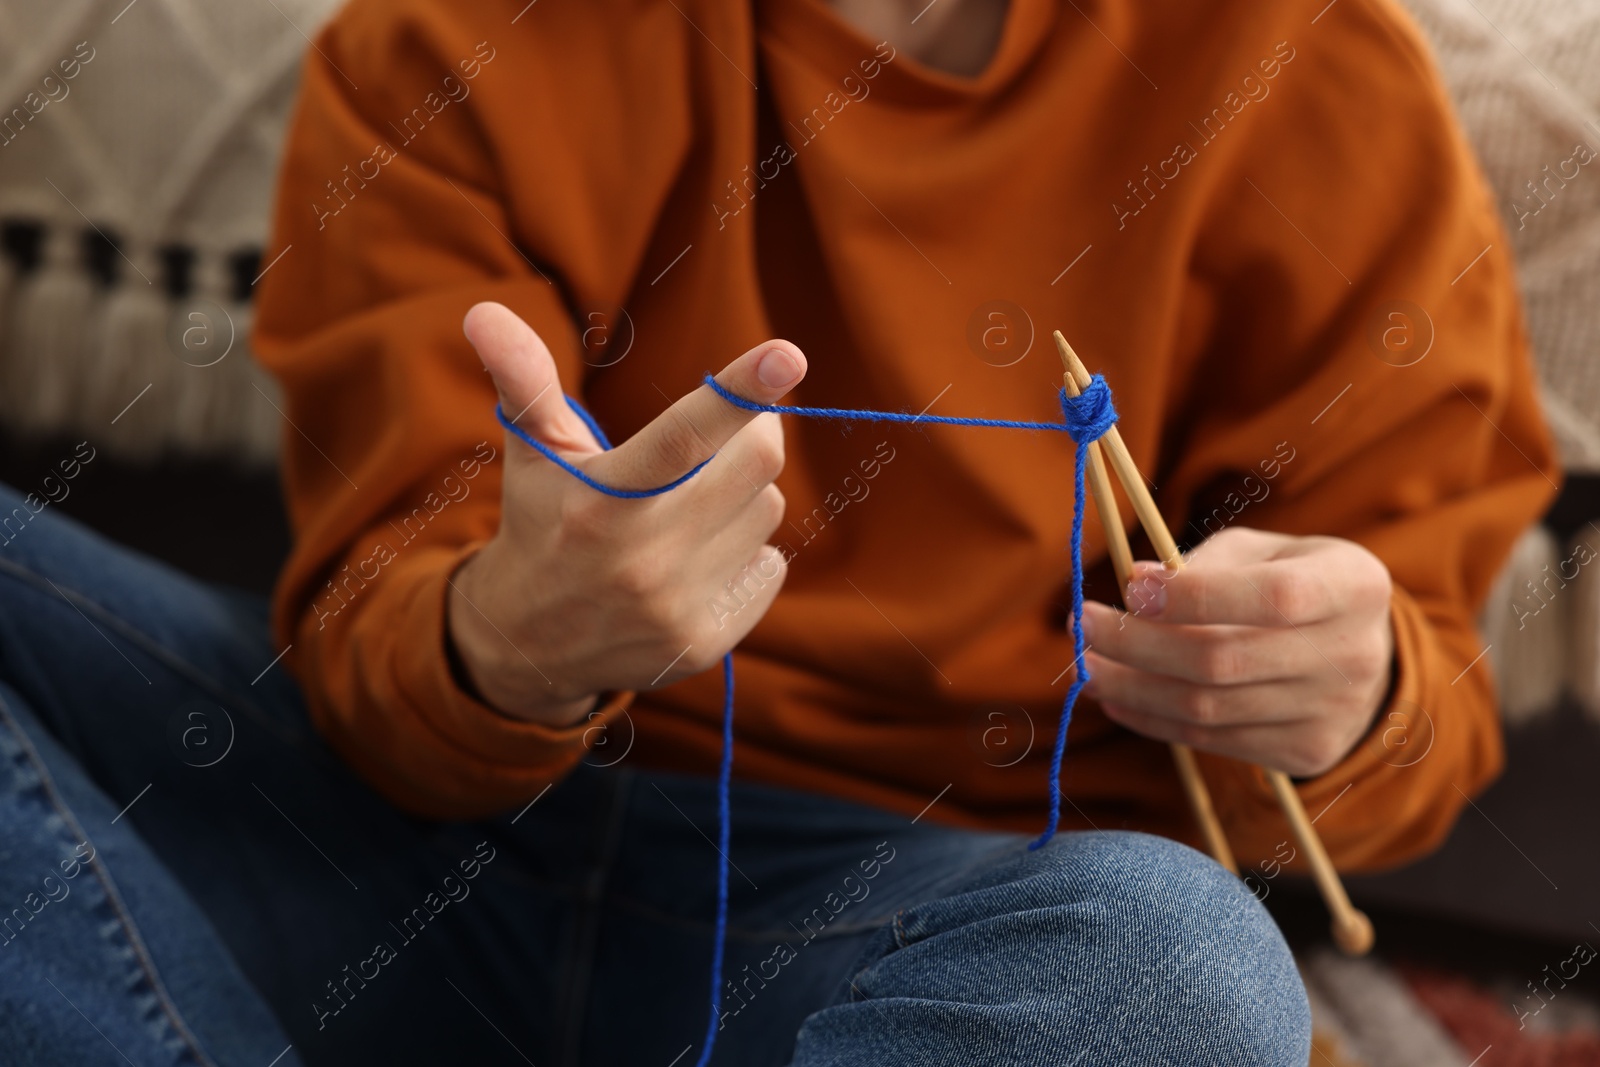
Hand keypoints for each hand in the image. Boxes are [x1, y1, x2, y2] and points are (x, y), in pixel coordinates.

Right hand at [447, 302, 804, 724]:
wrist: (529, 644)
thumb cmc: (542, 520)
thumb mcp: (531, 451)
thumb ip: (522, 378)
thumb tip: (483, 312)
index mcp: (602, 501)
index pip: (682, 436)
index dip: (738, 393)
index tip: (789, 354)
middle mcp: (641, 559)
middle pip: (756, 464)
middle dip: (752, 433)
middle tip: (723, 434)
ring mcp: (676, 607)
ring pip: (766, 513)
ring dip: (741, 498)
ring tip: (687, 509)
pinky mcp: (704, 642)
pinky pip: (770, 567)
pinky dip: (746, 553)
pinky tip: (695, 561)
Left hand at [1079, 527, 1395, 776]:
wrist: (1363, 654)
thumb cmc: (1295, 581)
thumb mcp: (1265, 551)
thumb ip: (1207, 564)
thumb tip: (1136, 589)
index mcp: (1353, 586)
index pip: (1272, 597)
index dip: (1193, 597)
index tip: (1129, 588)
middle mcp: (1353, 655)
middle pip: (1225, 660)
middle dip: (1138, 645)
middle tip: (1082, 626)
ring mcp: (1333, 713)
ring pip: (1208, 709)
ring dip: (1131, 688)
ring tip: (1086, 665)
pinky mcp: (1306, 753)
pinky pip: (1212, 740)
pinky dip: (1153, 720)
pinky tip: (1118, 697)